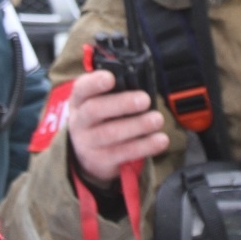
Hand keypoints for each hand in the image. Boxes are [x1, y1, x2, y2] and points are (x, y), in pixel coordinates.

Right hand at [67, 69, 168, 185]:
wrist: (87, 154)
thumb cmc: (102, 118)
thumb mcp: (101, 102)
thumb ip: (117, 91)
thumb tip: (142, 81)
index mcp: (80, 100)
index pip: (82, 88)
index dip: (94, 82)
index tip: (111, 78)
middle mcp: (80, 121)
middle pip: (95, 110)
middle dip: (121, 103)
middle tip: (145, 100)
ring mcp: (88, 143)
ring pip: (110, 134)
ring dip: (137, 125)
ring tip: (157, 119)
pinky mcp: (100, 161)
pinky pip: (123, 153)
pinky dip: (144, 146)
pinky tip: (160, 140)